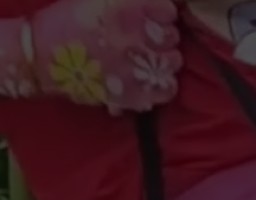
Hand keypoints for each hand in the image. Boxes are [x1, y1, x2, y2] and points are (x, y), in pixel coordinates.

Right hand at [23, 0, 181, 111]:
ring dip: (164, 59)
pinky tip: (149, 78)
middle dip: (163, 37)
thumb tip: (150, 3)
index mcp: (125, 11)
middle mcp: (133, 37)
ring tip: (147, 60)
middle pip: (172, 36)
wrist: (40, 57)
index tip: (154, 18)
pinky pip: (168, 88)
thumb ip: (125, 2)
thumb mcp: (94, 1)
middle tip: (149, 41)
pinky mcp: (134, 92)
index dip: (162, 14)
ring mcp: (136, 66)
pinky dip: (163, 83)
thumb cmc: (66, 24)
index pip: (166, 10)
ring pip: (173, 61)